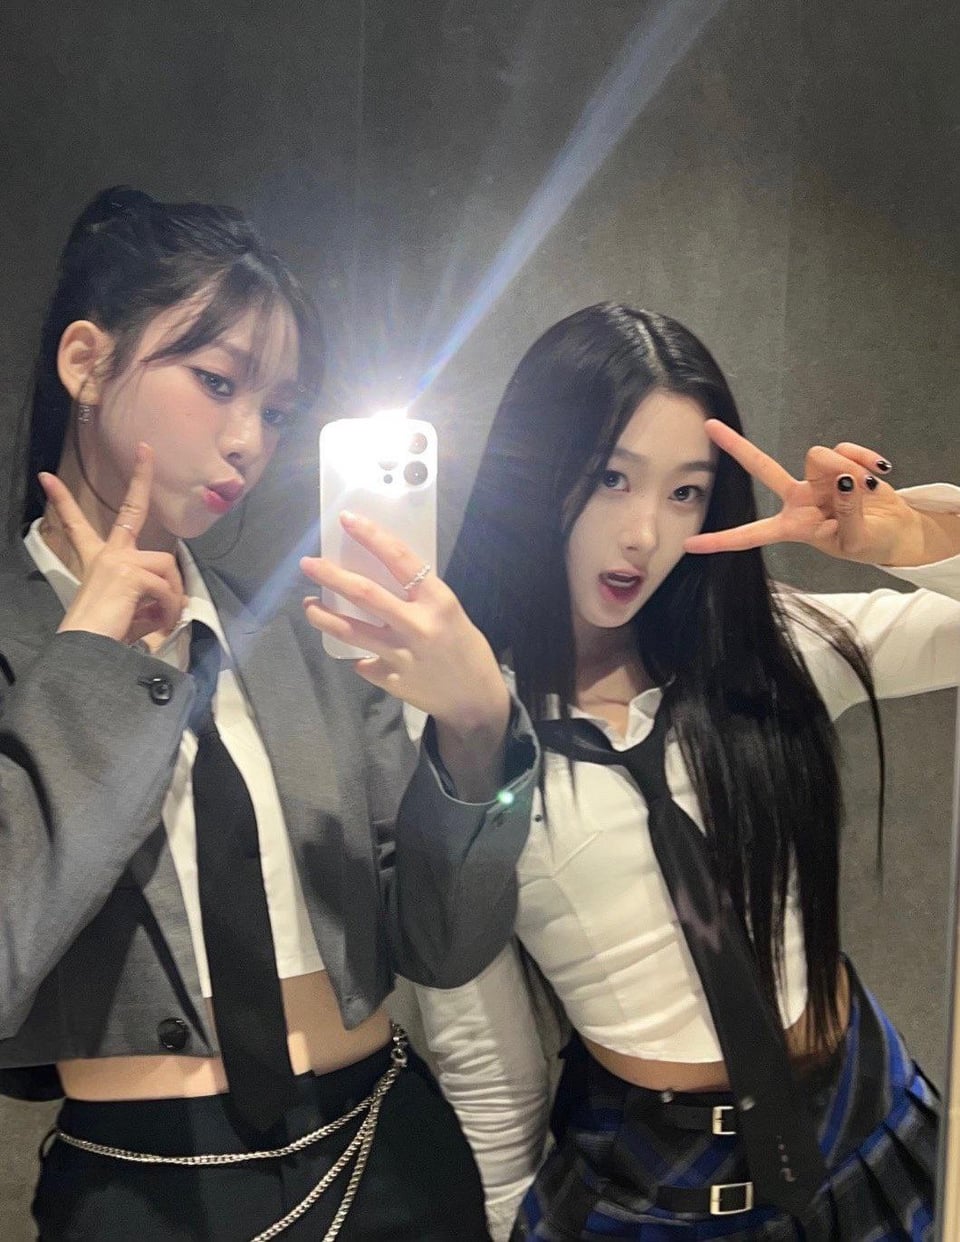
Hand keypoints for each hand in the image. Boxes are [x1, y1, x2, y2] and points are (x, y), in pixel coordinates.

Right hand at [40, 444, 186, 644]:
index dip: (62, 501)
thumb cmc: (106, 635)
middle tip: (145, 449)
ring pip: (166, 565)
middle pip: (130, 509)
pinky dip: (169, 609)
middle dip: (140, 477)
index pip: (78, 525)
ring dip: (172, 595)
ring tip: (162, 618)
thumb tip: (176, 604)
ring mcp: (119, 560)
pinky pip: (167, 588)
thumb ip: (151, 599)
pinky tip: (158, 624)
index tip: (47, 478)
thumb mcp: (132, 611)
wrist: (89, 650)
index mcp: (99, 560)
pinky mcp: (132, 573)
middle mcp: (107, 554)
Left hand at [301, 512, 509, 736]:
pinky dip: (359, 655)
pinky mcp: (390, 680)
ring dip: (323, 615)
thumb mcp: (449, 612)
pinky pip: (364, 663)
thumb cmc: (465, 648)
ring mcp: (401, 655)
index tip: (347, 520)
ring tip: (309, 605)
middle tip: (308, 564)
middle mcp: (417, 626)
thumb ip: (418, 596)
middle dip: (330, 575)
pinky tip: (357, 652)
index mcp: (438, 601)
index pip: (399, 559)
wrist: (475, 700)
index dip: (371, 536)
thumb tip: (379, 576)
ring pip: (350, 630)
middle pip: (364, 593)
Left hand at [683, 420, 926, 565]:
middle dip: (736, 446)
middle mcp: (798, 499)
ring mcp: (817, 479)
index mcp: (793, 527)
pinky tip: (880, 472)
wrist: (897, 531)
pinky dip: (865, 459)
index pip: (750, 534)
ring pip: (819, 456)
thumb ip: (848, 514)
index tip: (690, 545)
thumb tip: (845, 482)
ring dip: (848, 469)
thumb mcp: (856, 540)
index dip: (722, 540)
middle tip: (709, 425)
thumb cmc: (871, 543)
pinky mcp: (839, 463)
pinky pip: (846, 449)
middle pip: (761, 467)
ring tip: (867, 490)